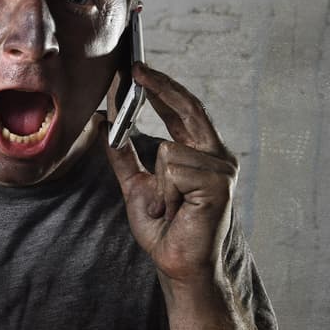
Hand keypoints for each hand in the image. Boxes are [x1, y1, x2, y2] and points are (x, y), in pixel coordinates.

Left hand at [105, 63, 237, 286]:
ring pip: (170, 149)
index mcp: (200, 152)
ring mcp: (222, 169)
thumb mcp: (135, 183)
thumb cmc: (163, 226)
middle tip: (135, 69)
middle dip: (159, 87)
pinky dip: (166, 192)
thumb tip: (107, 121)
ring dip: (159, 183)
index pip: (183, 109)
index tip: (138, 68)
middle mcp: (217, 156)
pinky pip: (175, 169)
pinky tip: (177, 209)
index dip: (162, 87)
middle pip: (188, 108)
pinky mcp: (219, 184)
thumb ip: (123, 153)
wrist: (175, 261)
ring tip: (168, 206)